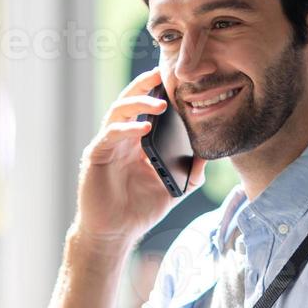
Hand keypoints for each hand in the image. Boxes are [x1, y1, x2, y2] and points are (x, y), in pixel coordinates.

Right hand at [74, 67, 208, 247]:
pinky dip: (127, 129)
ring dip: (139, 104)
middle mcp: (121, 138)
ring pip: (118, 111)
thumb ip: (191, 170)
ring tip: (160, 105)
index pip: (146, 108)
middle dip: (144, 85)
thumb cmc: (140, 209)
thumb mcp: (174, 187)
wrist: (116, 232)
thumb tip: (210, 153)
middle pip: (129, 101)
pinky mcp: (96, 156)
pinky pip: (110, 135)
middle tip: (162, 75)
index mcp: (137, 141)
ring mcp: (108, 145)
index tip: (175, 79)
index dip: (156, 91)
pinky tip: (144, 129)